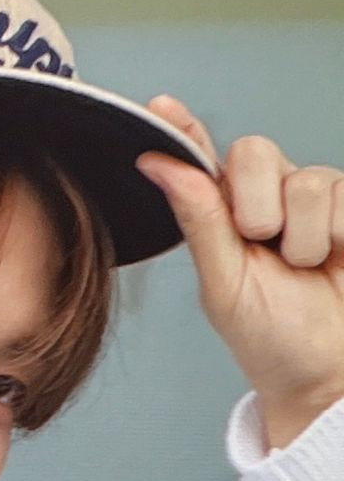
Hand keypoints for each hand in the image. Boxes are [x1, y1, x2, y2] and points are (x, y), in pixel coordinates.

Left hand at [136, 95, 343, 446]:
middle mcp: (266, 197)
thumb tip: (156, 163)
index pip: (200, 160)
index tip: (160, 107)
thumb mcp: (226, 286)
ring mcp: (311, 198)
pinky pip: (343, 195)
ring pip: (305, 179)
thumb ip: (199, 221)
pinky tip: (335, 258)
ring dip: (302, 237)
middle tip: (264, 247)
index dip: (182, 130)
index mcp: (222, 217)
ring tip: (303, 268)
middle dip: (255, 205)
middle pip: (253, 152)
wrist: (328, 373)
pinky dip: (335, 235)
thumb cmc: (273, 339)